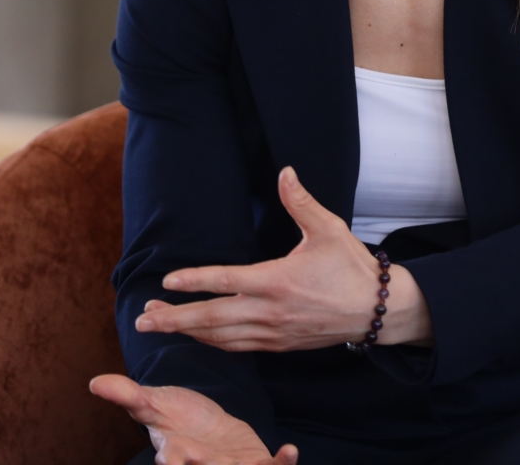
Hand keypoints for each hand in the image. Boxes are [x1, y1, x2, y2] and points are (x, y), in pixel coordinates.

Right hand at [89, 374, 298, 464]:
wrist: (205, 428)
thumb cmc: (175, 418)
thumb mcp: (151, 405)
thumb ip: (128, 395)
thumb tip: (95, 382)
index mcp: (176, 450)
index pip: (173, 458)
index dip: (174, 459)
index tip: (174, 456)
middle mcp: (202, 464)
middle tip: (209, 460)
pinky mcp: (254, 462)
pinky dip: (282, 463)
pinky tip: (290, 450)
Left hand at [136, 166, 431, 350]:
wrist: (377, 311)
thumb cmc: (351, 267)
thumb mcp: (328, 229)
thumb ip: (301, 202)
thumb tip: (285, 172)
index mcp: (277, 281)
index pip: (226, 281)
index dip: (195, 281)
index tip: (168, 281)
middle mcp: (270, 312)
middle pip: (213, 319)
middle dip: (175, 320)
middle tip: (143, 319)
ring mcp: (273, 333)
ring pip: (221, 338)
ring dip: (187, 333)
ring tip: (158, 327)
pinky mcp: (280, 345)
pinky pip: (238, 347)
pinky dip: (212, 344)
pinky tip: (197, 338)